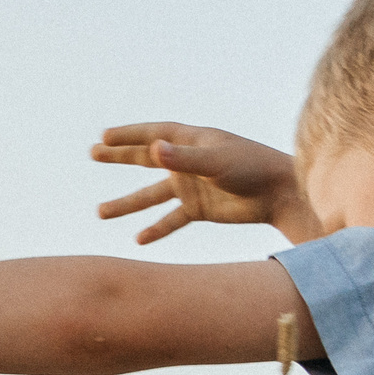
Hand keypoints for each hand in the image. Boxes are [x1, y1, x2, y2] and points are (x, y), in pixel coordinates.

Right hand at [91, 122, 317, 243]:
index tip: (105, 136)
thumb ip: (183, 158)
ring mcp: (192, 187)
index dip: (129, 134)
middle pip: (147, 158)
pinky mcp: (199, 209)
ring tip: (100, 213)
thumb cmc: (253, 168)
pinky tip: (139, 240)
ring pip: (151, 196)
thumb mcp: (216, 162)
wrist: (280, 193)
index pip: (154, 134)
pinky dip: (156, 229)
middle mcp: (188, 163)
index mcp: (193, 142)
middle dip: (120, 157)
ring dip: (127, 204)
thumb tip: (152, 149)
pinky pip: (171, 220)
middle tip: (93, 153)